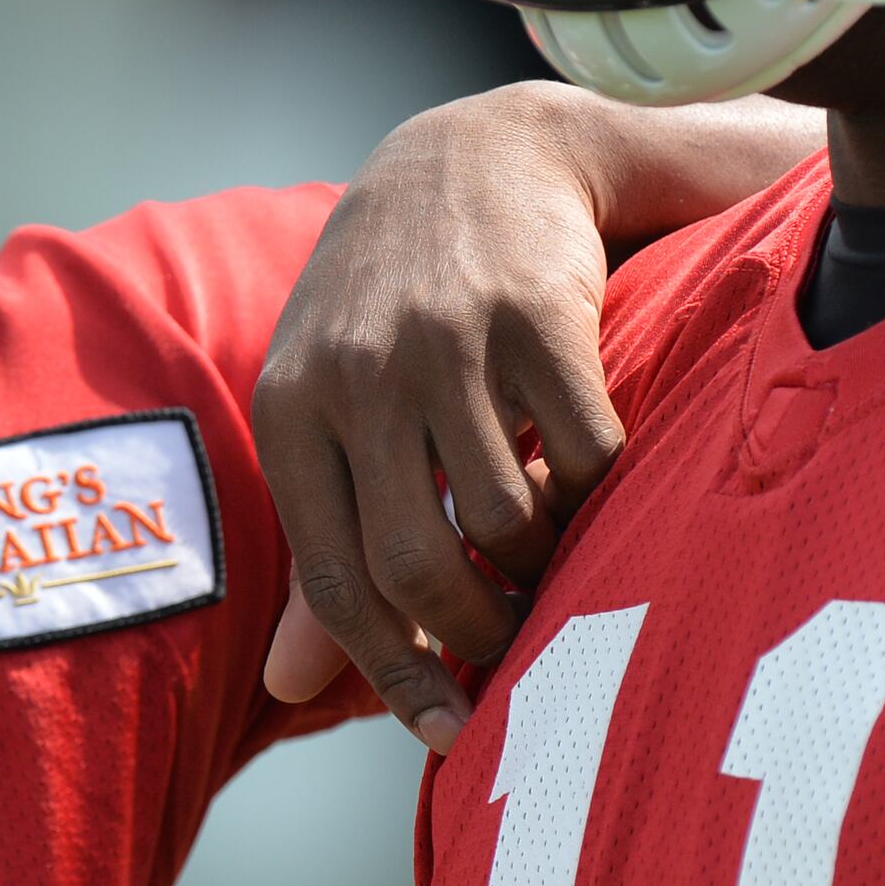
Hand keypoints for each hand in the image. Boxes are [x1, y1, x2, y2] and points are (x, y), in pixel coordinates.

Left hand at [252, 84, 815, 748]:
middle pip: (419, 569)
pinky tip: (591, 482)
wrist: (477, 151)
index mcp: (290, 412)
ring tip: (554, 556)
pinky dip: (598, 495)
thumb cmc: (389, 307)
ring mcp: (444, 343)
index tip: (452, 733)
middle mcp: (356, 379)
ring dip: (544, 566)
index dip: (393, 674)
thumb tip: (287, 690)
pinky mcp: (536, 314)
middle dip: (478, 637)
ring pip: (506, 520)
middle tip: (516, 647)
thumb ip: (318, 543)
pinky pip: (584, 454)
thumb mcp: (326, 405)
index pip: (333, 582)